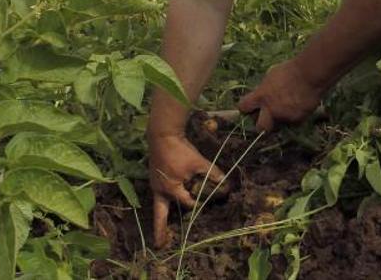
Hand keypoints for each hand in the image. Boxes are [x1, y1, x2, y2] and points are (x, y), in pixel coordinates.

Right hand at [148, 133, 222, 247]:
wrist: (162, 133)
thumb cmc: (180, 149)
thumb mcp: (199, 162)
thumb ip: (212, 174)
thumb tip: (226, 184)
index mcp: (171, 189)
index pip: (188, 203)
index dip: (199, 203)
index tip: (208, 203)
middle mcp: (160, 190)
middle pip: (160, 214)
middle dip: (160, 231)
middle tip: (160, 246)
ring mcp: (155, 184)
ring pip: (158, 205)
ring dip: (161, 218)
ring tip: (161, 234)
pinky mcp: (154, 177)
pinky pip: (159, 194)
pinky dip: (162, 202)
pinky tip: (165, 206)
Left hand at [237, 59, 323, 131]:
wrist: (309, 75)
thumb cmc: (290, 71)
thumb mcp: (271, 76)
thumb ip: (264, 89)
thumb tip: (262, 93)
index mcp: (261, 96)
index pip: (243, 107)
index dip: (246, 108)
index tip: (251, 107)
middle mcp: (270, 109)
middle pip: (260, 128)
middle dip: (263, 125)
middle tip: (267, 118)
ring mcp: (284, 116)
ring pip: (279, 125)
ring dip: (281, 120)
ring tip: (289, 107)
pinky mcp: (297, 120)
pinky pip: (293, 122)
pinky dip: (295, 117)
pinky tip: (300, 106)